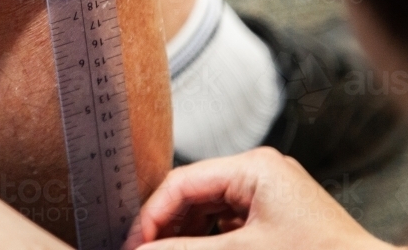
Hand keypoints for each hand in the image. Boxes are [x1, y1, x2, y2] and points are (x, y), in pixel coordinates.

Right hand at [129, 147, 395, 249]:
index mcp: (254, 166)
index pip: (183, 181)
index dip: (152, 215)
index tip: (134, 245)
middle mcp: (259, 170)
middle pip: (193, 192)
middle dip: (166, 225)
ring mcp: (267, 191)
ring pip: (206, 207)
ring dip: (184, 233)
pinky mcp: (273, 212)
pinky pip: (225, 219)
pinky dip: (206, 237)